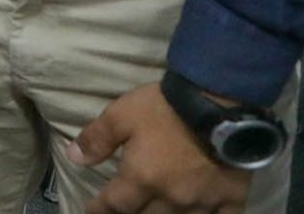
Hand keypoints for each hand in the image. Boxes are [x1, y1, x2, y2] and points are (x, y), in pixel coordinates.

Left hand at [69, 82, 251, 213]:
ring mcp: (202, 202)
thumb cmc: (165, 107)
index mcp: (142, 179)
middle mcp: (170, 198)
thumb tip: (73, 157)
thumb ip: (96, 139)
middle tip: (123, 210)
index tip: (91, 210)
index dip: (99, 210)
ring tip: (154, 212)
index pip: (114, 205)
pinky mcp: (230, 199)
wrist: (218, 101)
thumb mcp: (120, 115)